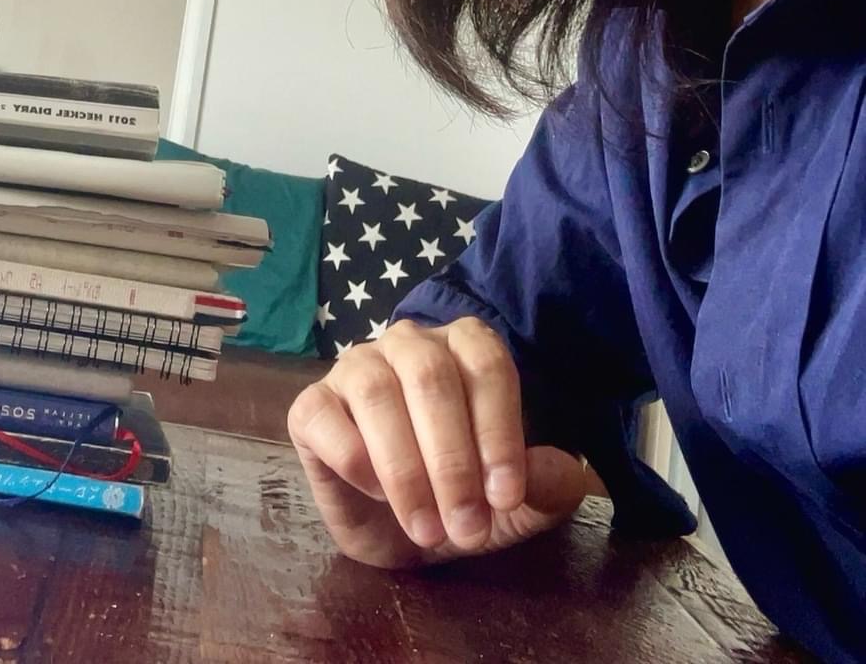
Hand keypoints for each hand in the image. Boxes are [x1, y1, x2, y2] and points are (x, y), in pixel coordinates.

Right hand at [287, 316, 598, 568]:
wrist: (399, 529)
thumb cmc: (463, 497)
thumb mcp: (515, 505)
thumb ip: (546, 486)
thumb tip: (562, 470)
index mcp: (464, 348)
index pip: (487, 365)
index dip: (498, 431)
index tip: (506, 496)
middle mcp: (409, 345)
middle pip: (432, 377)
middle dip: (452, 461)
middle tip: (468, 529)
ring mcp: (355, 368)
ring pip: (377, 392)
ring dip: (405, 469)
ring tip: (427, 530)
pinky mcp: (311, 405)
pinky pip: (325, 419)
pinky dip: (355, 461)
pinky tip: (376, 497)